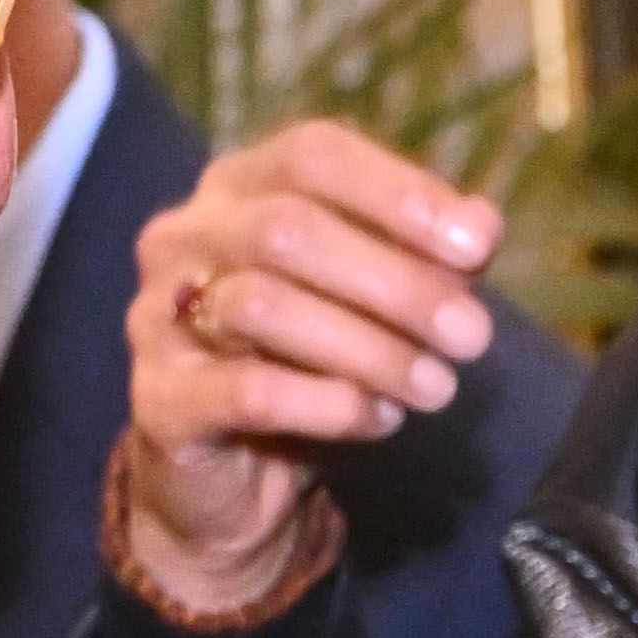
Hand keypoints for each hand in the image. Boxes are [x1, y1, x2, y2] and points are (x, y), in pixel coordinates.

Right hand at [120, 120, 502, 616]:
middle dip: (396, 283)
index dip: (399, 192)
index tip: (477, 247)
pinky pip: (248, 391)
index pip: (312, 155)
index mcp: (236, 189)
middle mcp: (184, 236)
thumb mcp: (376, 304)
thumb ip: (424, 258)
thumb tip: (480, 226)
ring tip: (435, 388)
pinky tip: (378, 421)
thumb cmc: (309, 368)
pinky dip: (329, 405)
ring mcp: (157, 316)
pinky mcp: (159, 401)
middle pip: (288, 229)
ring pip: (263, 306)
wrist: (235, 481)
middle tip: (473, 338)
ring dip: (370, 349)